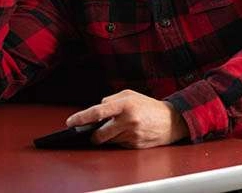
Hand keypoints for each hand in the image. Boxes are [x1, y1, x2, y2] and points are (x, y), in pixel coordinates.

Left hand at [66, 90, 189, 148]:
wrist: (171, 121)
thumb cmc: (148, 106)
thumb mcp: (131, 95)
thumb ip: (111, 100)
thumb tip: (96, 109)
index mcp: (125, 104)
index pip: (97, 112)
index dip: (81, 118)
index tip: (70, 122)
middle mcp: (128, 120)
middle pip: (99, 134)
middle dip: (94, 135)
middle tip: (95, 131)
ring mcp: (132, 135)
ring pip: (108, 141)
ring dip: (109, 137)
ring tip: (120, 128)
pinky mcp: (135, 146)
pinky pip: (118, 146)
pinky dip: (119, 141)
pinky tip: (129, 134)